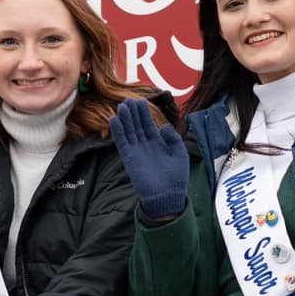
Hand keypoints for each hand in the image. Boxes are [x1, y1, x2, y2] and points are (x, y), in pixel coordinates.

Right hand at [112, 97, 188, 218]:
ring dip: (125, 119)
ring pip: (129, 131)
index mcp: (158, 143)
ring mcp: (136, 151)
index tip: (140, 101)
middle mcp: (145, 145)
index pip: (148, 124)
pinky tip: (114, 119)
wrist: (167, 196)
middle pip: (137, 125)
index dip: (144, 113)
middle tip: (128, 99)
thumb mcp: (179, 154)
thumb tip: (163, 126)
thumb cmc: (176, 177)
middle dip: (133, 113)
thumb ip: (173, 139)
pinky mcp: (129, 158)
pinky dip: (118, 131)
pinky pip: (122, 142)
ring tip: (122, 106)